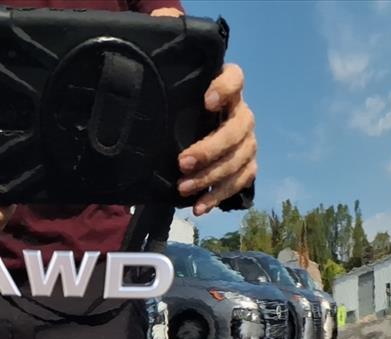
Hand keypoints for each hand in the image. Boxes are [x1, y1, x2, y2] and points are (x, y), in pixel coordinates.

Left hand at [176, 64, 257, 215]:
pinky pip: (239, 183)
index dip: (225, 88)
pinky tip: (199, 207)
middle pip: (235, 130)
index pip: (235, 79)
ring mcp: (248, 142)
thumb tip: (143, 106)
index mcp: (227, 93)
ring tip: (182, 189)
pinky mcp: (248, 166)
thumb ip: (171, 102)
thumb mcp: (175, 107)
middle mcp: (242, 115)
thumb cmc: (180, 119)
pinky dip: (217, 196)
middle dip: (209, 149)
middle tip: (181, 163)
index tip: (207, 102)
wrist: (192, 143)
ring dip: (209, 177)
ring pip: (237, 160)